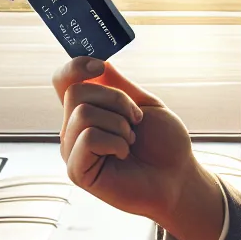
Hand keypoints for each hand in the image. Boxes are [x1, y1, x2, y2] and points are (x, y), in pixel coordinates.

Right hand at [53, 58, 220, 239]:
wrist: (177, 177)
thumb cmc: (163, 144)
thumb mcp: (144, 104)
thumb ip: (119, 85)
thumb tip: (99, 62)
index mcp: (86, 111)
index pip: (63, 81)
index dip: (75, 67)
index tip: (99, 66)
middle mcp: (73, 130)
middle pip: (75, 91)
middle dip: (116, 100)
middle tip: (135, 121)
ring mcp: (72, 151)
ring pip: (83, 114)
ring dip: (119, 124)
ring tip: (130, 141)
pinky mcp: (76, 171)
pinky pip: (88, 138)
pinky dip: (115, 142)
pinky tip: (124, 156)